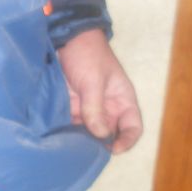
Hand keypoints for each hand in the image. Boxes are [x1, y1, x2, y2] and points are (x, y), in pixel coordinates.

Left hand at [57, 29, 142, 154]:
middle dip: (100, 145)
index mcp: (122, 100)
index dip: (127, 141)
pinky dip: (67, 133)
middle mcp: (107, 108)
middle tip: (86, 152)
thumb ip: (96, 107)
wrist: (65, 38)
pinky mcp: (70, 107)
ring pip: (88, 132)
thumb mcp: (93, 80)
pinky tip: (58, 139)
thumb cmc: (87, 55)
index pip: (132, 127)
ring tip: (70, 149)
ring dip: (81, 141)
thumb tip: (101, 135)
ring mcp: (88, 108)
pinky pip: (71, 125)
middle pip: (109, 134)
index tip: (113, 149)